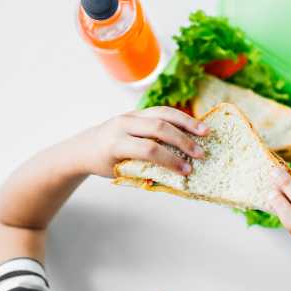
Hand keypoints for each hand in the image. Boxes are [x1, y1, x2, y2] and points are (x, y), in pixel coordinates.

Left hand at [77, 106, 209, 177]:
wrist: (84, 147)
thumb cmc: (104, 165)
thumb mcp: (121, 172)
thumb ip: (144, 173)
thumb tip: (176, 179)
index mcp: (116, 144)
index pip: (148, 150)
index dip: (170, 161)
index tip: (186, 171)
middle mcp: (122, 125)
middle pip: (158, 128)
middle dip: (182, 141)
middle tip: (200, 154)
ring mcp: (130, 115)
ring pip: (162, 113)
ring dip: (186, 122)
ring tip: (205, 132)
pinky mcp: (137, 111)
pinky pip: (161, 111)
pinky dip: (180, 117)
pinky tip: (195, 126)